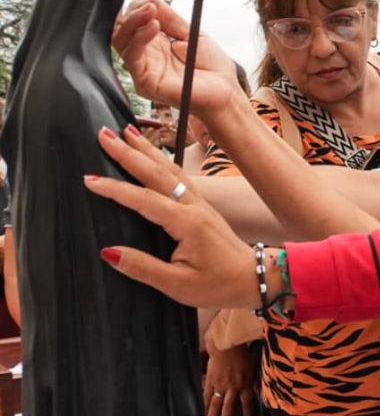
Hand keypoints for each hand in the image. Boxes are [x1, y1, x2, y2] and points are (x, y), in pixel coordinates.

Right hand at [84, 125, 266, 308]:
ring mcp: (200, 203)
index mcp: (187, 224)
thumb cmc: (218, 285)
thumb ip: (142, 268)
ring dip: (147, 150)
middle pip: (158, 173)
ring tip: (126, 131)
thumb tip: (108, 252)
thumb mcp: (178, 285)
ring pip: (170, 170)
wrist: (253, 278)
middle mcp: (194, 207)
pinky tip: (152, 154)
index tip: (89, 179)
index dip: (116, 189)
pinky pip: (179, 177)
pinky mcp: (202, 206)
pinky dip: (161, 161)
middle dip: (129, 152)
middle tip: (103, 134)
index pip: (145, 200)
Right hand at [113, 0, 244, 118]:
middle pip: (122, 31)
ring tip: (151, 11)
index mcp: (155, 45)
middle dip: (132, 13)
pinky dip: (139, 38)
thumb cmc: (213, 69)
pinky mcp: (144, 82)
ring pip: (122, 41)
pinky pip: (132, 56)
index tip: (150, 0)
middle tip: (149, 5)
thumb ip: (170, 19)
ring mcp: (143, 69)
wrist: (225, 92)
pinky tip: (153, 27)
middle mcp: (146, 57)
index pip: (132, 23)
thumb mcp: (191, 34)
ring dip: (134, 21)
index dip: (137, 9)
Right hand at [204, 338, 257, 415]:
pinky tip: (201, 413)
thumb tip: (261, 394)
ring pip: (216, 404)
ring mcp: (220, 385)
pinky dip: (204, 405)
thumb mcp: (253, 369)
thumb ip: (255, 383)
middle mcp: (232, 388)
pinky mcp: (210, 381)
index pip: (247, 405)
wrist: (227, 345)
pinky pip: (206, 396)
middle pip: (229, 408)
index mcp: (244, 385)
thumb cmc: (242, 356)